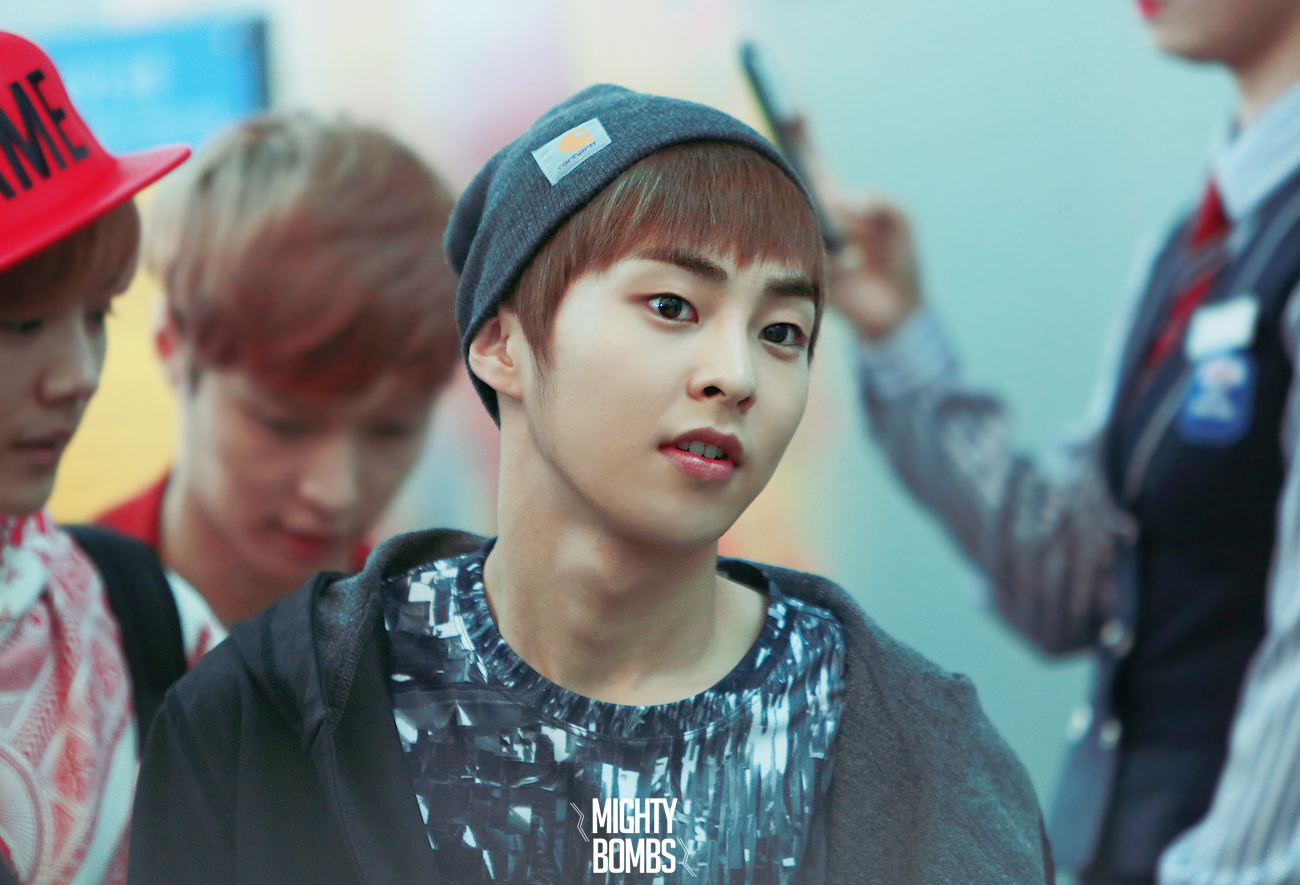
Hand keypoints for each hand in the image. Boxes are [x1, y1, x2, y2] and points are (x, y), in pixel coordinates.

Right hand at [777, 115, 923, 340]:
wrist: (894, 315)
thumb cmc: (898, 265)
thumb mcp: (900, 226)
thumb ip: (885, 207)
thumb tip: (857, 201)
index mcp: (835, 203)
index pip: (812, 165)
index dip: (801, 138)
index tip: (794, 107)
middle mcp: (815, 219)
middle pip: (797, 186)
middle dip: (793, 161)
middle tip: (800, 163)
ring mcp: (808, 244)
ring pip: (807, 221)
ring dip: (835, 231)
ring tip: (855, 247)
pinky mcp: (807, 272)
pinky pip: (817, 254)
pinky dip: (840, 257)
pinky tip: (853, 266)